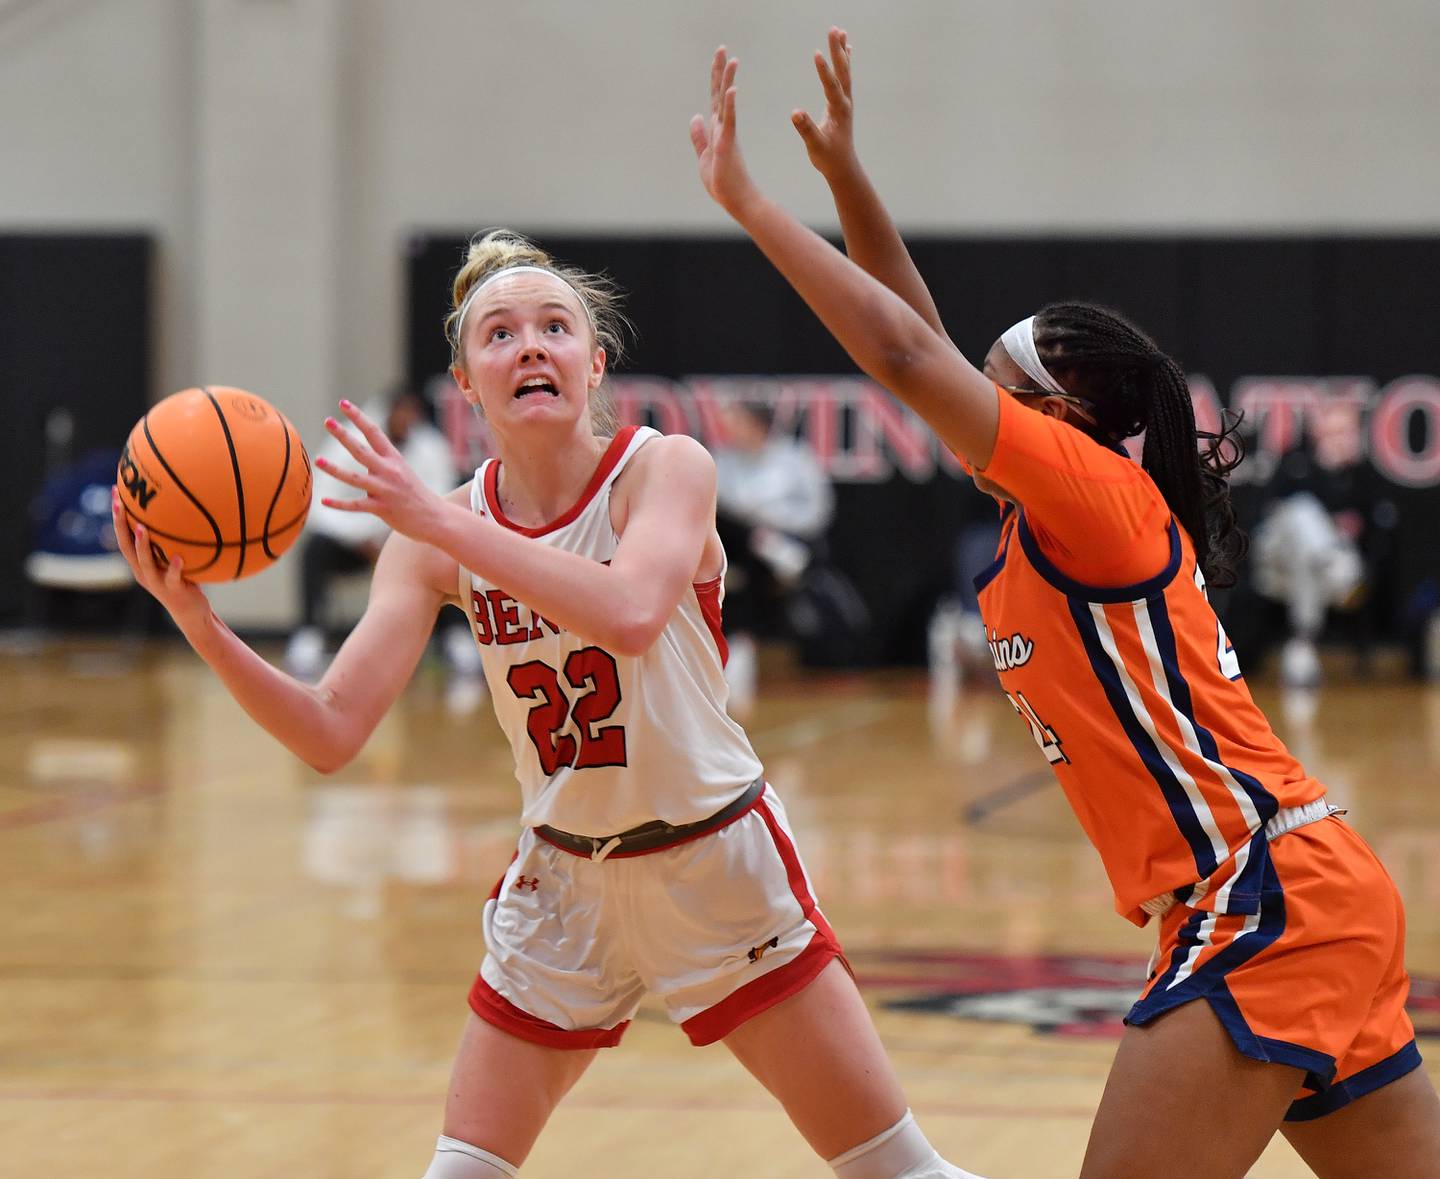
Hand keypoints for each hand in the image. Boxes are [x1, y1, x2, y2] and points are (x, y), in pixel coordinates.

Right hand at [110, 486, 211, 629]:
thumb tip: (180, 510)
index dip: (117, 516)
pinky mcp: (173, 590)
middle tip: (118, 503)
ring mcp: (156, 582)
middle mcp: (143, 572)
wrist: (191, 612)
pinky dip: (175, 567)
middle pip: (125, 546)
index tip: (115, 492)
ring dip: (142, 545)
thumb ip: (171, 541)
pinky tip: (179, 557)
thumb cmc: (183, 581)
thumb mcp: (174, 558)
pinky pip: (173, 577)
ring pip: (145, 562)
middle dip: (120, 524)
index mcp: (140, 563)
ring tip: (141, 527)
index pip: (123, 536)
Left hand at [316, 400, 445, 541]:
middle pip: (361, 451)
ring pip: (354, 479)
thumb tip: (358, 458)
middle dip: (343, 435)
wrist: (435, 517)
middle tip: (327, 421)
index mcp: (394, 459)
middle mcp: (389, 472)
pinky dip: (339, 504)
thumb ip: (380, 464)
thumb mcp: (402, 472)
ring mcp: (385, 490)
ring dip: (334, 470)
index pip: (374, 432)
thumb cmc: (415, 494)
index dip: (358, 417)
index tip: (343, 403)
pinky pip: (356, 506)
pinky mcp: (382, 509)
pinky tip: (323, 501)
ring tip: (317, 461)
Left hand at [690, 47, 756, 215]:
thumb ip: (699, 135)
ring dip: (727, 80)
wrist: (735, 199)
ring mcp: (726, 134)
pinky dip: (729, 104)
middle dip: (720, 71)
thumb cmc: (723, 181)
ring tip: (731, 60)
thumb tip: (695, 116)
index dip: (715, 78)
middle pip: (719, 93)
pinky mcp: (728, 143)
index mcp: (716, 129)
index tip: (719, 59)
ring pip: (725, 102)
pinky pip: (729, 120)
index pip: (714, 98)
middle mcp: (722, 127)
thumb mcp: (703, 155)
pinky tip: (731, 89)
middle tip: (722, 49)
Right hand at [791, 27, 855, 178]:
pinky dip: (844, 62)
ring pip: (844, 71)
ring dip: (841, 51)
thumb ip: (806, 129)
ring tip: (839, 32)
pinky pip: (843, 77)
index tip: (816, 53)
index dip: (824, 70)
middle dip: (837, 50)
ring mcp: (845, 101)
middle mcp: (845, 102)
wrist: (842, 167)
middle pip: (842, 71)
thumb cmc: (828, 158)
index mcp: (838, 111)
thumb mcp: (815, 146)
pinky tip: (846, 50)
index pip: (831, 86)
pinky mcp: (842, 103)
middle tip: (833, 30)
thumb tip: (795, 113)